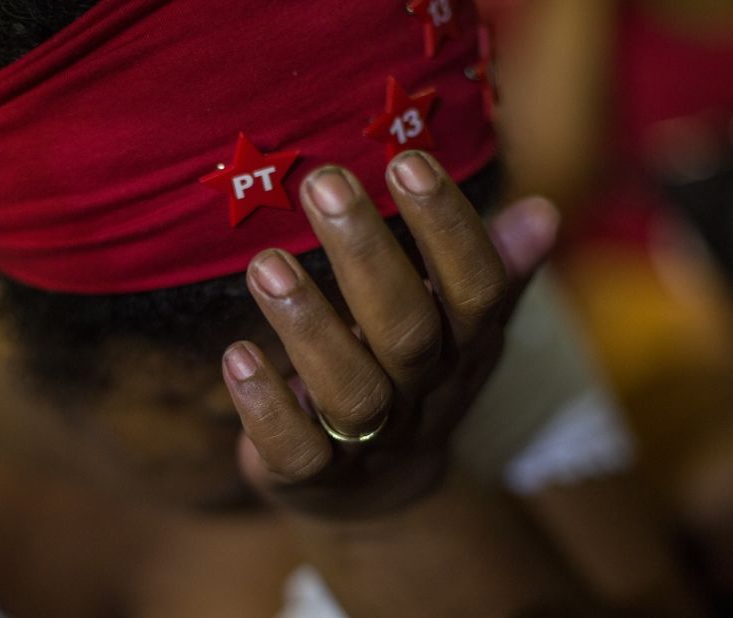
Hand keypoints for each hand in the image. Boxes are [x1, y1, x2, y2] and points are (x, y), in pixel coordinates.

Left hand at [222, 151, 558, 518]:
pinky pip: (295, 452)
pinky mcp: (314, 478)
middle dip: (368, 255)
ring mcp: (370, 443)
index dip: (448, 229)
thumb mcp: (460, 330)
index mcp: (464, 348)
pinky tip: (238, 356)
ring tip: (266, 263)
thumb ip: (493, 272)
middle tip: (324, 182)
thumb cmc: (414, 377)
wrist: (379, 491)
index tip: (408, 162)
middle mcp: (424, 394)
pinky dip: (266, 406)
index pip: (476, 288)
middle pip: (408, 331)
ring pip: (351, 391)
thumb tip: (543, 211)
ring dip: (309, 325)